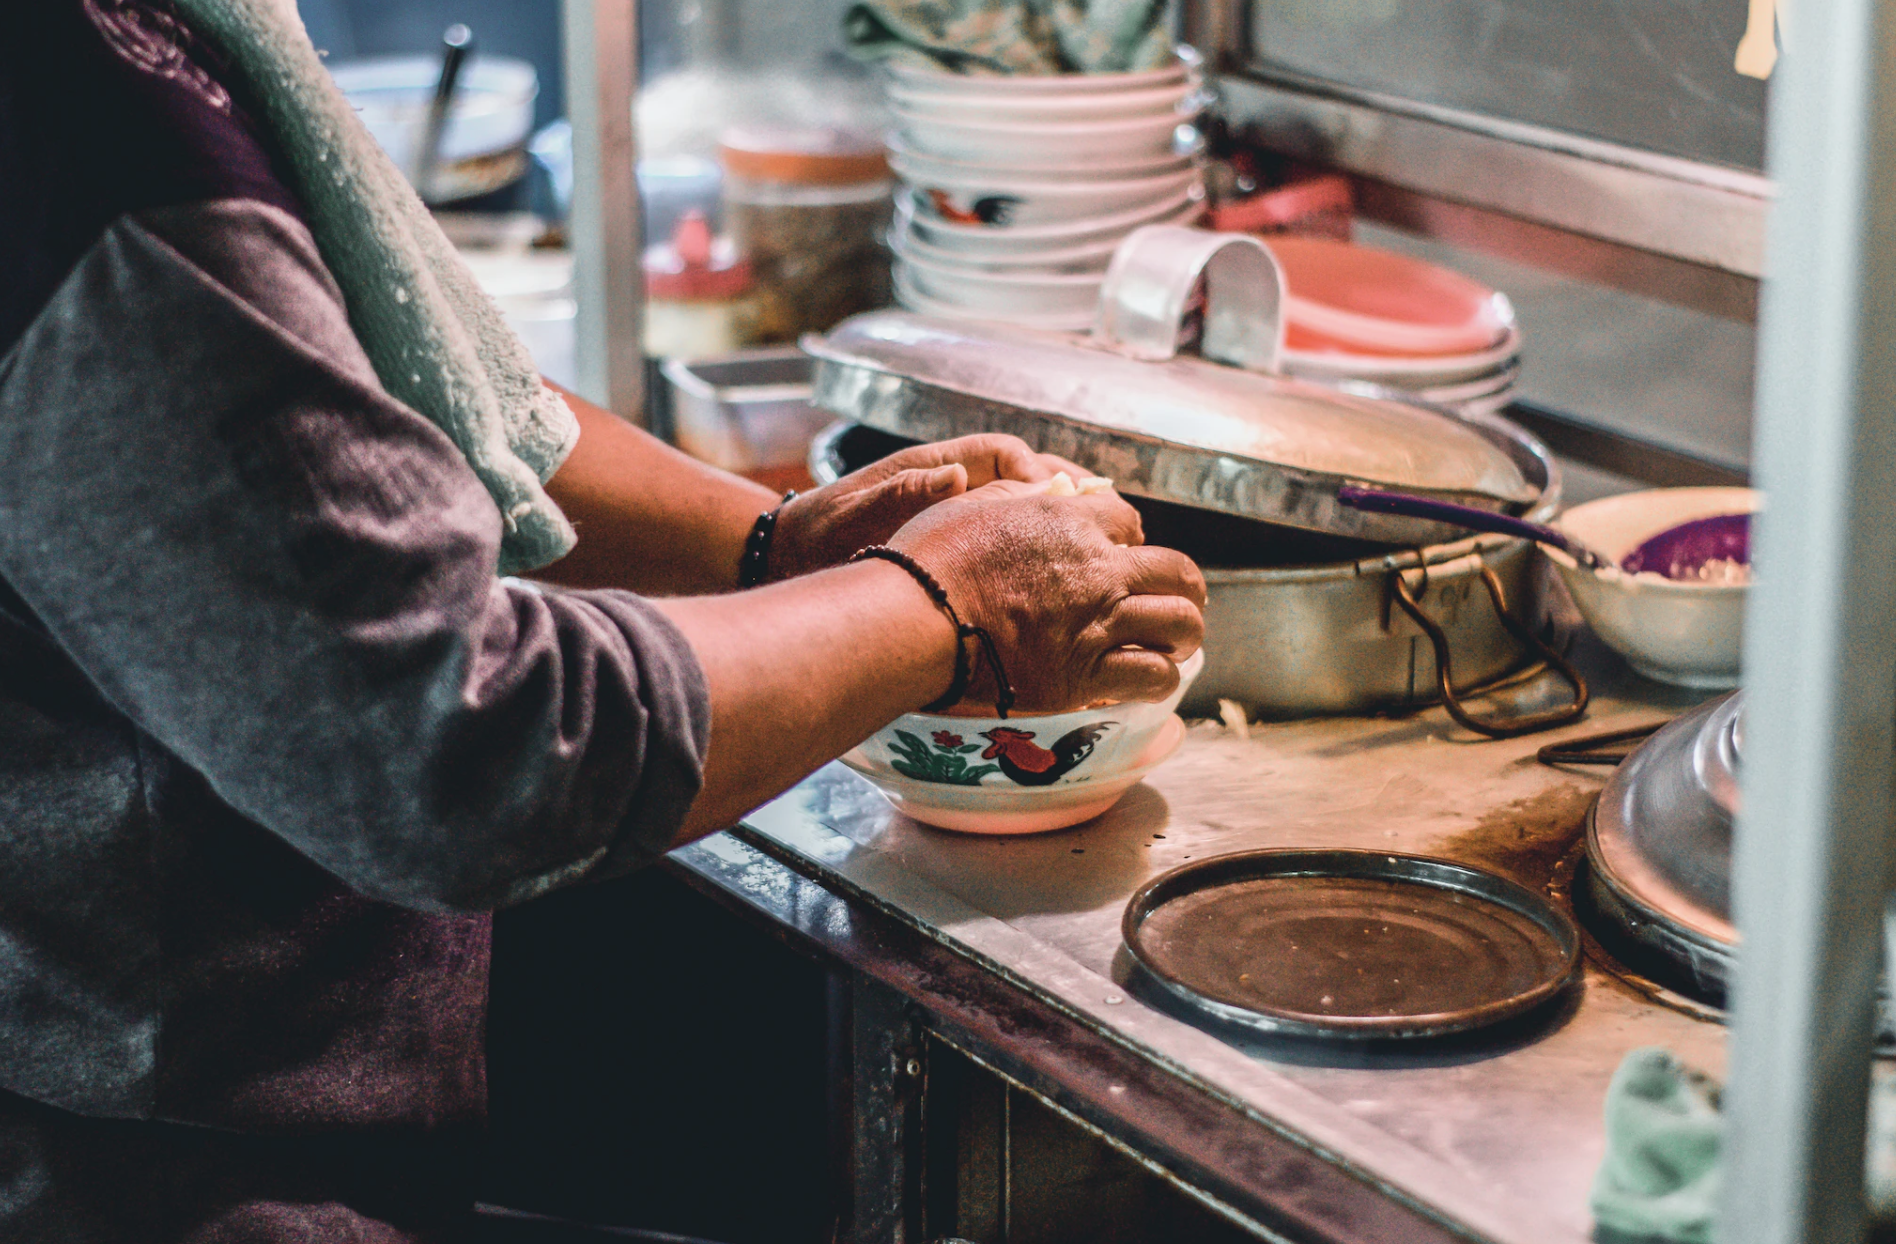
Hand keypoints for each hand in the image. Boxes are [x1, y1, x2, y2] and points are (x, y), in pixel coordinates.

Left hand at [766, 434, 1083, 580]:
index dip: (1034, 471)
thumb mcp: (851, 515)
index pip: (1001, 452)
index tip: (1059, 501)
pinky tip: (1076, 568)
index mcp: (931, 465)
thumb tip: (955, 476)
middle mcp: (952, 480)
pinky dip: (1049, 541)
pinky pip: (1015, 531)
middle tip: (1112, 516)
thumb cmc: (818, 534)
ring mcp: (959, 508)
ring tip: (1112, 537)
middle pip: (1027, 471)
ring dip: (1070, 514)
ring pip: (1029, 501)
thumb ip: (899, 495)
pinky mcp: (961, 537)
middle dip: (1072, 489)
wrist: (790, 556)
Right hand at [887, 480, 1206, 711]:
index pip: (1127, 521)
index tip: (1122, 554)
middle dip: (1183, 584)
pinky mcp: (1085, 675)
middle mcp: (1097, 569)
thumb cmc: (928, 561)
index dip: (1129, 538)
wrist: (914, 619)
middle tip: (1177, 596)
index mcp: (1069, 522)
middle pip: (1176, 570)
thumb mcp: (974, 504)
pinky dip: (1161, 677)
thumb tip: (1046, 495)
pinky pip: (1152, 675)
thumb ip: (1019, 498)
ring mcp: (1097, 623)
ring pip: (1179, 622)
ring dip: (1184, 631)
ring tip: (1177, 641)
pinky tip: (1153, 678)